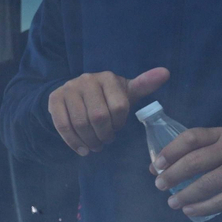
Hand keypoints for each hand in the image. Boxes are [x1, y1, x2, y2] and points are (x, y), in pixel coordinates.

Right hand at [47, 67, 169, 154]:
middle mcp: (87, 79)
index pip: (119, 107)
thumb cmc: (107, 96)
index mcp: (108, 78)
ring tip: (94, 145)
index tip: (117, 127)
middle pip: (99, 116)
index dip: (119, 124)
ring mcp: (69, 88)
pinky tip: (81, 149)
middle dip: (104, 135)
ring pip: (80, 122)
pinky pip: (63, 125)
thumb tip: (166, 72)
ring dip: (89, 140)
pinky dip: (73, 141)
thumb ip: (145, 84)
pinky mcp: (54, 98)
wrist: (76, 93)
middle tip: (105, 141)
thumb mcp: (126, 91)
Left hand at [152, 127, 221, 216]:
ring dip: (186, 194)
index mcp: (219, 135)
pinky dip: (204, 207)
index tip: (157, 166)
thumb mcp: (216, 151)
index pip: (191, 137)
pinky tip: (189, 211)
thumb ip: (191, 155)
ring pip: (208, 182)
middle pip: (196, 161)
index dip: (171, 151)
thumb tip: (155, 169)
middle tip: (159, 186)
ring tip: (172, 203)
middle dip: (174, 174)